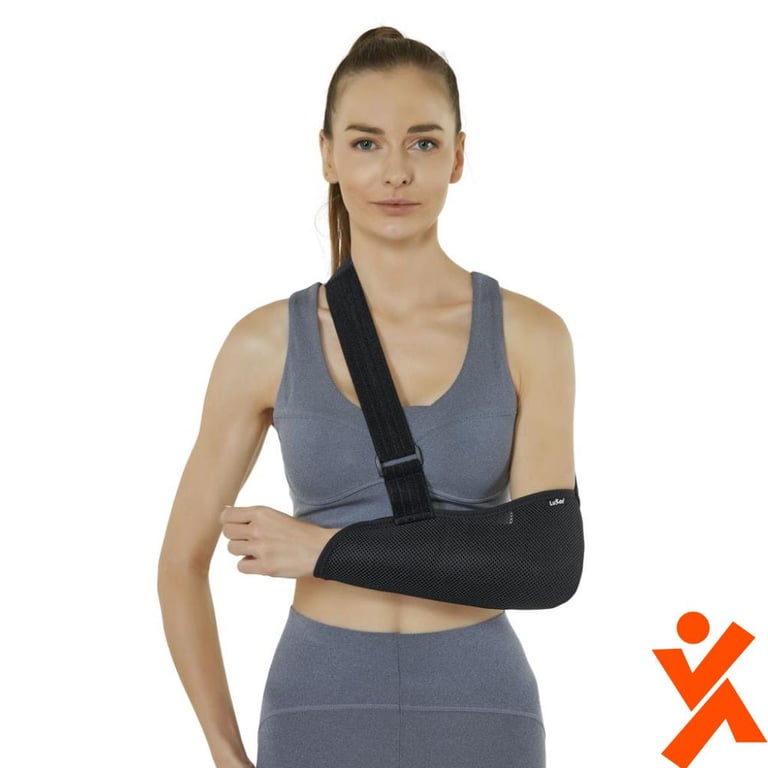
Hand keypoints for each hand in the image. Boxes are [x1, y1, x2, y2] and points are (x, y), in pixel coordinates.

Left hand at [220, 504, 340, 578]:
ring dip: (241, 550)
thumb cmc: (300, 533)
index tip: (235, 526)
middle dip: (235, 536)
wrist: (320, 549)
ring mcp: (261, 548)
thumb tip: (225, 513)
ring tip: (256, 550)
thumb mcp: (276, 516)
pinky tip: (260, 561)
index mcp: (262, 512)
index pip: (227, 516)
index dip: (228, 522)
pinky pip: (241, 566)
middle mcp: (258, 528)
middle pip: (227, 532)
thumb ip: (253, 516)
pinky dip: (248, 565)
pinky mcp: (265, 567)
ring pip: (232, 549)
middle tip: (248, 539)